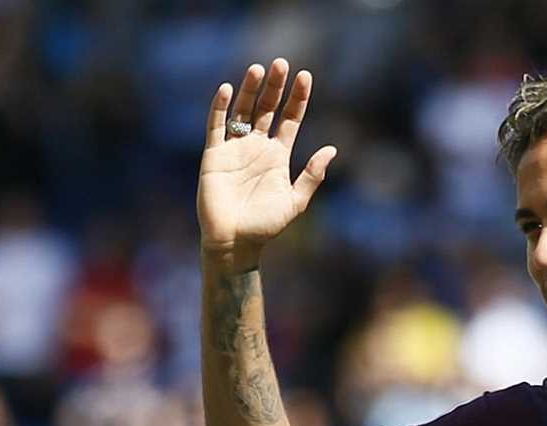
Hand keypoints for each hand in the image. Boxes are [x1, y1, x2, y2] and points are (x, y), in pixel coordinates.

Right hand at [197, 58, 335, 271]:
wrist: (235, 242)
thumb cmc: (266, 225)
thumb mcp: (296, 201)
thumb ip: (312, 175)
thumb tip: (332, 149)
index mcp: (278, 156)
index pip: (290, 119)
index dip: (298, 98)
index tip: (306, 76)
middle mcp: (257, 147)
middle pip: (267, 108)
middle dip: (275, 87)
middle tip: (281, 63)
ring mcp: (235, 149)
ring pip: (243, 111)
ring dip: (250, 90)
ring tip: (258, 69)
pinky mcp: (214, 155)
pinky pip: (216, 126)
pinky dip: (221, 108)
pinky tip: (228, 90)